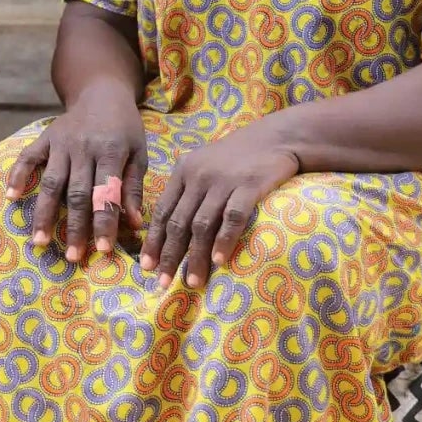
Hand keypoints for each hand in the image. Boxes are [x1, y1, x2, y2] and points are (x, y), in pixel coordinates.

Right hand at [5, 82, 146, 263]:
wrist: (101, 92)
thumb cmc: (125, 128)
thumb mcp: (138, 153)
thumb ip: (134, 188)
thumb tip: (136, 225)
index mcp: (111, 151)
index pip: (106, 193)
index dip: (105, 222)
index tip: (103, 250)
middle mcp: (84, 147)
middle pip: (77, 194)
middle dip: (75, 227)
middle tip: (73, 257)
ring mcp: (61, 142)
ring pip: (52, 182)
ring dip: (45, 214)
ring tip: (40, 242)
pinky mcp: (45, 137)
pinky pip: (28, 157)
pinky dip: (17, 175)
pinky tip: (10, 197)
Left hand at [140, 124, 298, 291]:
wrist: (274, 138)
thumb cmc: (236, 157)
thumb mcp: (203, 165)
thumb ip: (186, 191)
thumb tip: (169, 230)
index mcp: (183, 171)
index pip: (163, 211)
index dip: (154, 240)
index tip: (146, 266)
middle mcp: (198, 176)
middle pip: (179, 222)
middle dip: (170, 255)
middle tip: (163, 283)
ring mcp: (223, 181)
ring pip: (202, 225)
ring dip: (196, 257)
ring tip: (192, 282)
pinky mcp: (248, 186)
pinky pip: (232, 218)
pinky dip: (224, 241)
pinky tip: (220, 261)